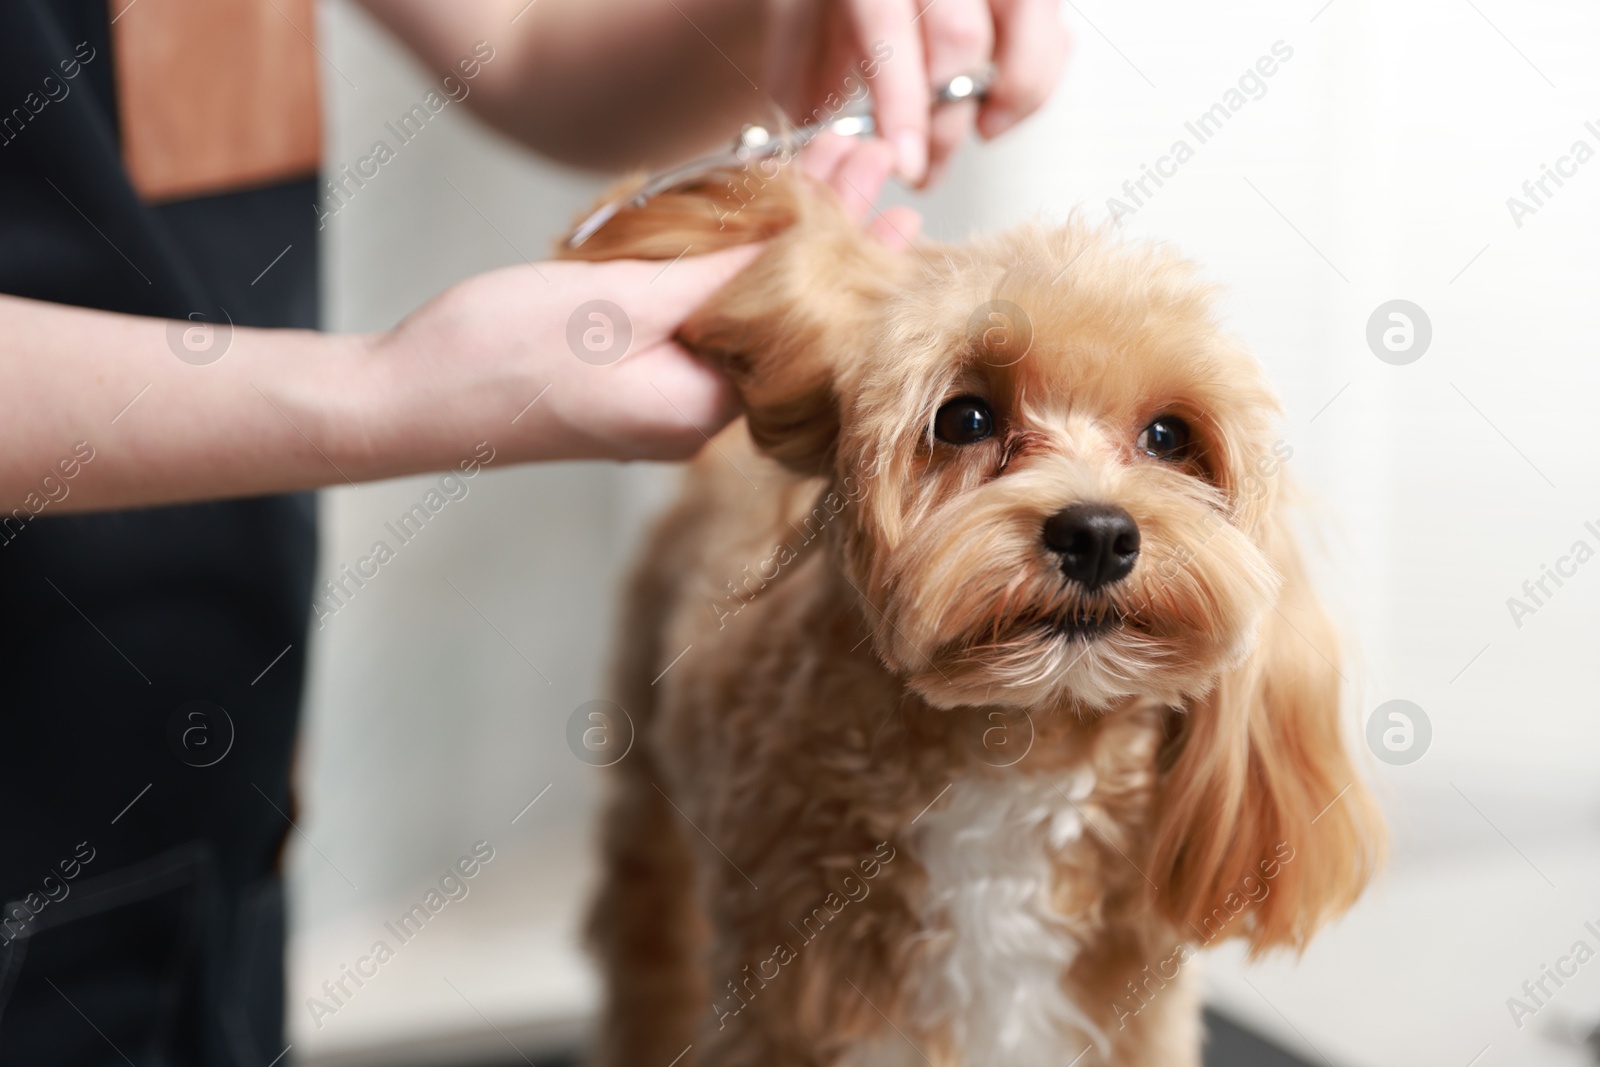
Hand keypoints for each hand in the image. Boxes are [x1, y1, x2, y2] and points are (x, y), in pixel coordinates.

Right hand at [360, 138, 920, 466]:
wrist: (403, 403)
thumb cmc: (494, 358)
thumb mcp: (617, 301)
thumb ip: (713, 277)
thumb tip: (799, 245)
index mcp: (702, 410)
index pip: (807, 328)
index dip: (851, 256)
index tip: (890, 196)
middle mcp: (695, 419)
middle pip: (788, 323)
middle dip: (829, 242)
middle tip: (872, 169)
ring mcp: (662, 406)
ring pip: (747, 321)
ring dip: (784, 250)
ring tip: (830, 185)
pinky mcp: (632, 386)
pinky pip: (704, 328)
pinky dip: (733, 274)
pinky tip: (751, 232)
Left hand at [766, 0, 1069, 186]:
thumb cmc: (841, 11)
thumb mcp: (800, 43)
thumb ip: (806, 90)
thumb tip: (814, 158)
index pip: (891, 30)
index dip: (904, 105)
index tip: (909, 163)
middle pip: (960, 34)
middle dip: (949, 114)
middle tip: (930, 161)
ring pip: (1032, 19)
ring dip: (1016, 91)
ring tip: (987, 127)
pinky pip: (1057, 30)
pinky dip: (1039, 78)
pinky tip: (1006, 103)